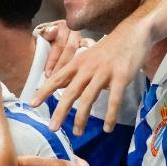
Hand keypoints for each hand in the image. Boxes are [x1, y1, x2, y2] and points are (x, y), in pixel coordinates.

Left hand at [30, 17, 154, 134]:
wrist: (134, 33)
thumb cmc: (110, 47)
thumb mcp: (89, 56)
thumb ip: (77, 72)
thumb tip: (64, 88)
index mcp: (78, 62)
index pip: (57, 78)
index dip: (44, 91)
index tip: (31, 104)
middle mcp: (88, 67)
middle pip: (70, 92)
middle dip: (60, 111)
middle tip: (52, 128)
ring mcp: (104, 72)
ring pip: (89, 98)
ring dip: (81, 117)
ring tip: (77, 132)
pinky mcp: (121, 77)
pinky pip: (114, 100)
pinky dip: (110, 116)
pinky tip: (108, 128)